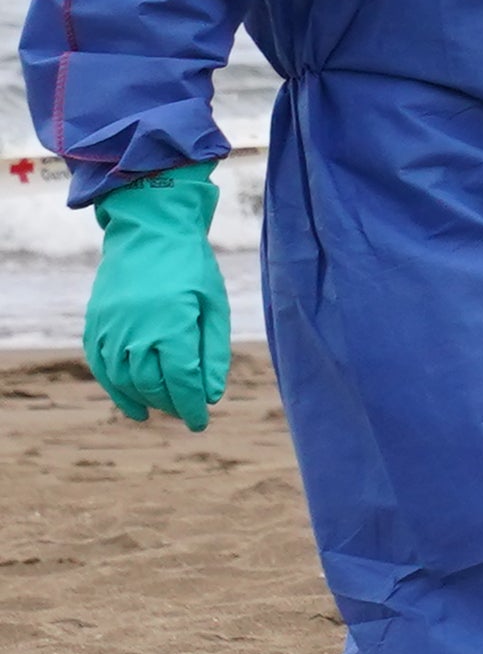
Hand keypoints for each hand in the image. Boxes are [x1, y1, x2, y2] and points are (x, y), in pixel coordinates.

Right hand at [84, 163, 230, 429]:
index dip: (191, 408)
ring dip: (143, 400)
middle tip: (187, 412)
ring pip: (123, 380)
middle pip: (151, 385)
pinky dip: (115, 389)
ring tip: (163, 409)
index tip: (200, 423)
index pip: (182, 383)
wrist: (149, 231)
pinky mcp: (95, 323)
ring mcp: (111, 328)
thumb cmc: (192, 268)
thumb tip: (211, 396)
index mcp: (172, 326)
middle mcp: (136, 331)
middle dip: (171, 404)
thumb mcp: (214, 307)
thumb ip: (213, 353)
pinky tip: (132, 403)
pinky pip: (101, 366)